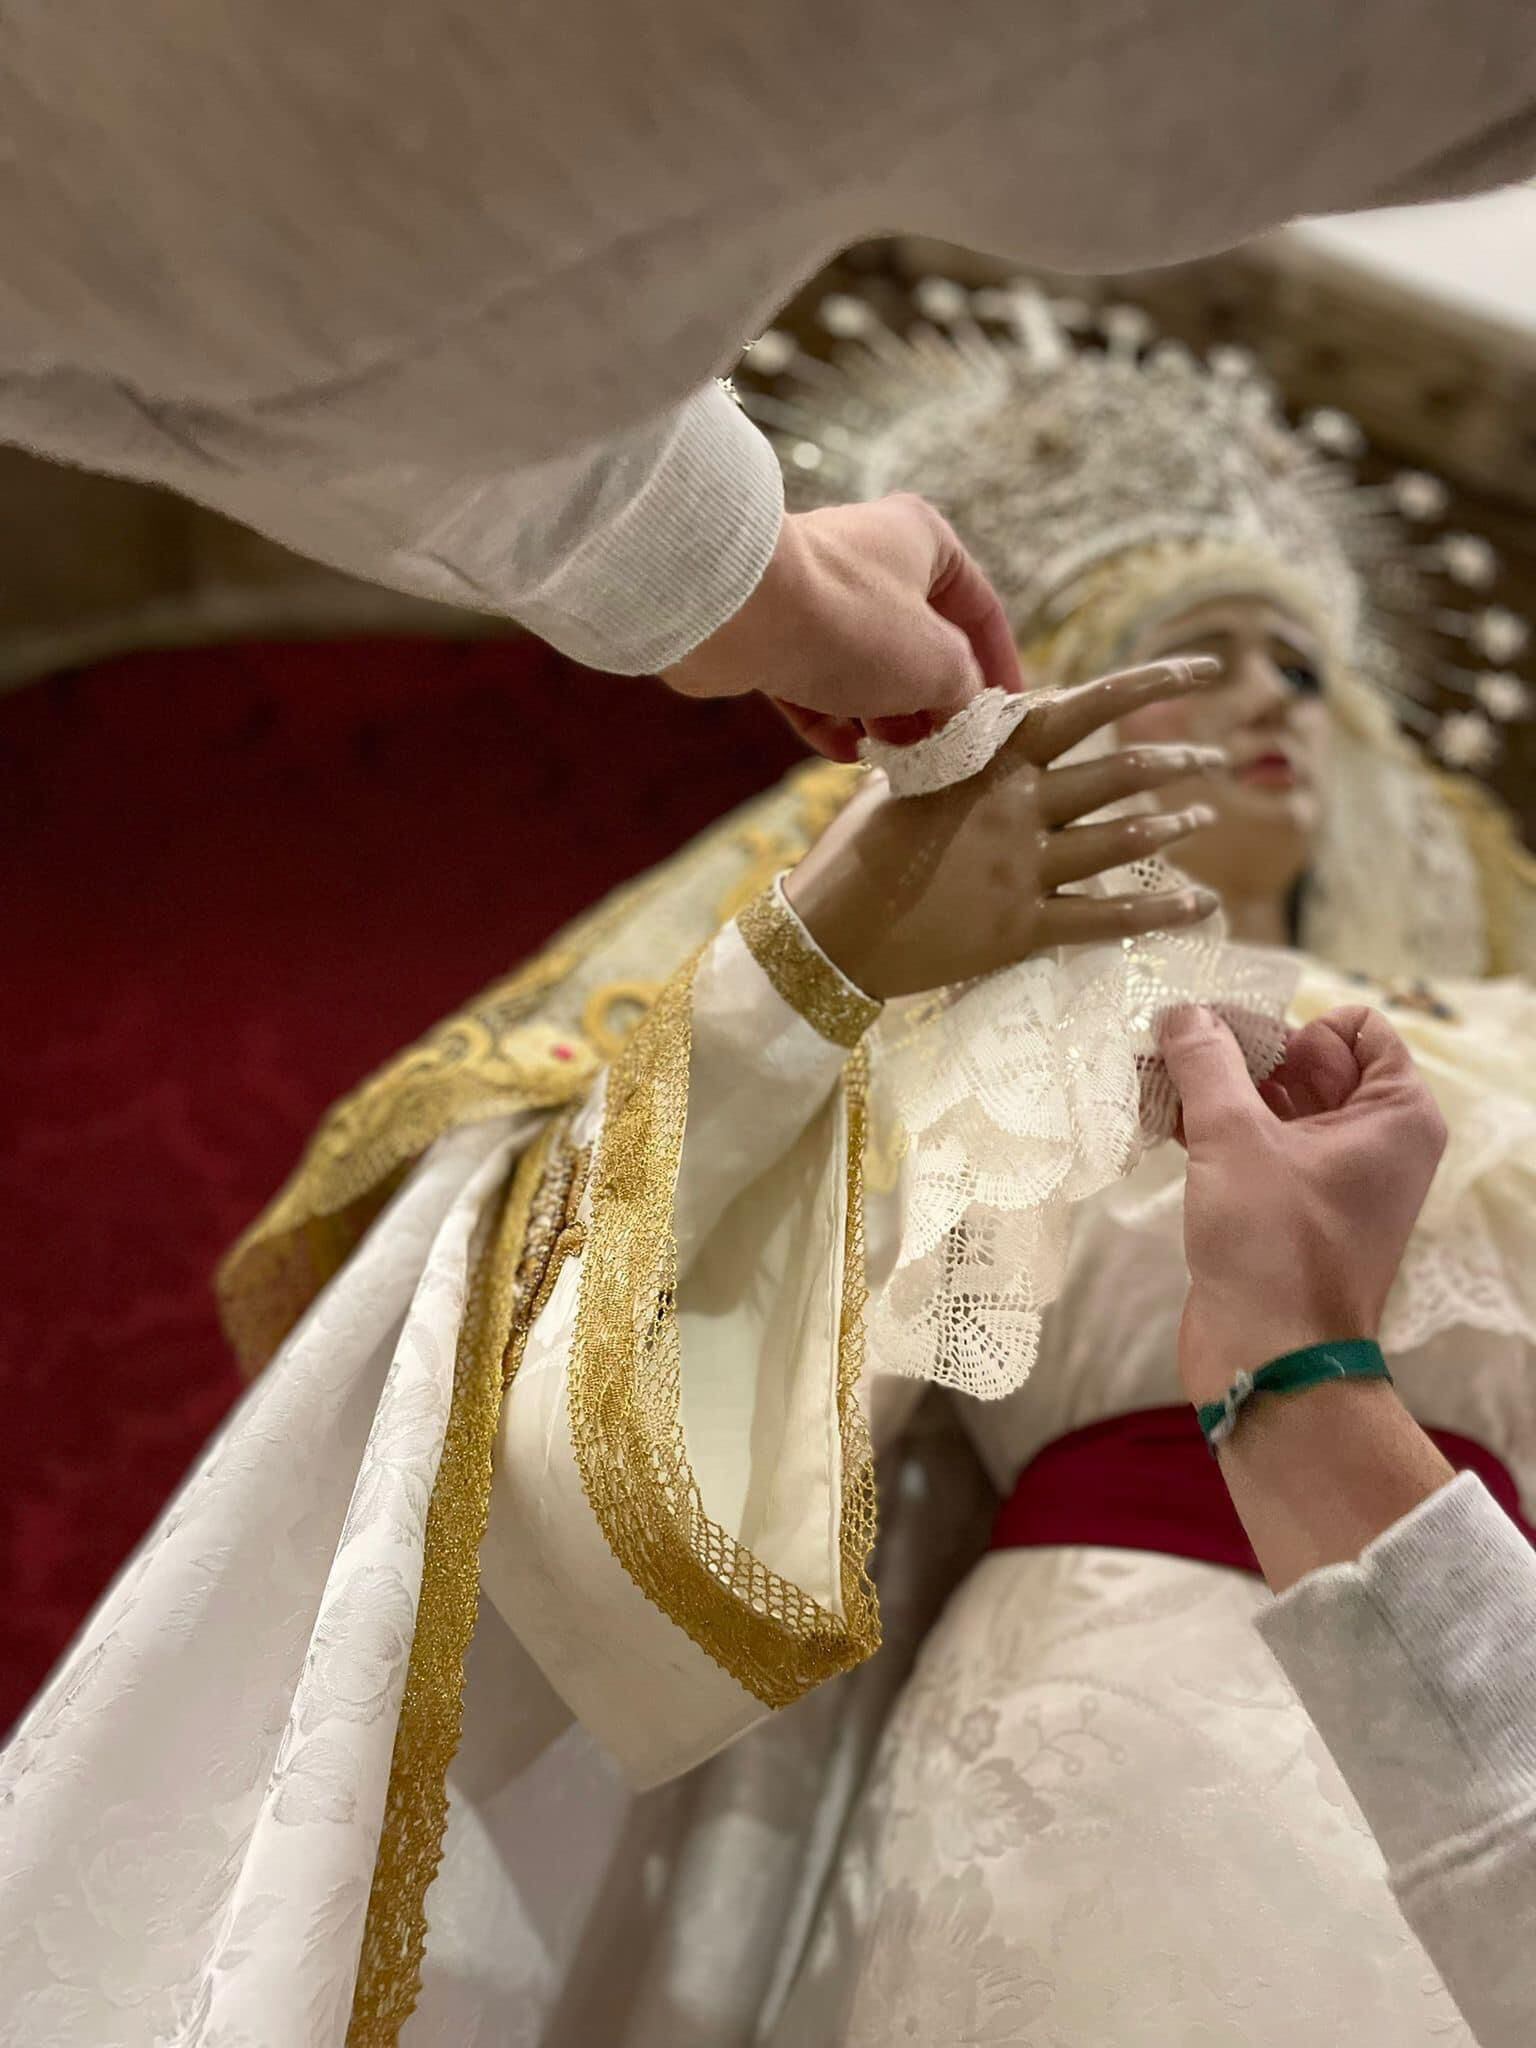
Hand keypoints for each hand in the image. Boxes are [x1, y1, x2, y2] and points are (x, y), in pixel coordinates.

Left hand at [659, 496, 1021, 757]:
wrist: (734, 610)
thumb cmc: (851, 621)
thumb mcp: (936, 664)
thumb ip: (963, 690)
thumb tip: (963, 713)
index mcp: (921, 540)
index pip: (979, 607)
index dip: (999, 666)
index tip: (1005, 716)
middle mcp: (868, 557)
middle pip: (917, 639)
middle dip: (932, 700)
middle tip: (945, 749)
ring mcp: (814, 593)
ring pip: (862, 664)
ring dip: (882, 715)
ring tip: (898, 758)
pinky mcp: (768, 630)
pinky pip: (810, 681)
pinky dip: (830, 717)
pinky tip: (846, 753)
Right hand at [783, 658, 1226, 997]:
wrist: (830, 931)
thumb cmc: (860, 847)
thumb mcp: (910, 775)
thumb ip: (972, 748)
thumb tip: (1022, 714)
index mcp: (989, 759)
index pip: (1086, 707)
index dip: (1151, 684)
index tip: (1204, 672)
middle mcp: (1017, 808)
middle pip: (1121, 774)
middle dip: (1178, 762)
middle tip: (1214, 759)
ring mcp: (1023, 870)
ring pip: (1122, 840)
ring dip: (1174, 825)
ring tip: (1204, 815)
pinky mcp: (1021, 929)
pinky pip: (1106, 918)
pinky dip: (1159, 910)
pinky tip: (1199, 902)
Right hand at [1159, 1004, 1448, 1402]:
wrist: (1270, 1360)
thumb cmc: (1275, 1246)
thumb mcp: (1234, 1137)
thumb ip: (1206, 1062)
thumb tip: (1183, 1011)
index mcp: (1394, 1116)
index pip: (1357, 1028)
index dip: (1293, 1021)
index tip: (1231, 1033)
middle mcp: (1373, 1142)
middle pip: (1309, 1061)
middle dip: (1243, 1048)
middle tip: (1177, 1043)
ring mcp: (1330, 1178)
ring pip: (1273, 1104)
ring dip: (1218, 1088)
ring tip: (1155, 1072)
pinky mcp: (1287, 1209)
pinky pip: (1254, 1146)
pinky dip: (1212, 1128)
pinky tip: (1158, 1115)